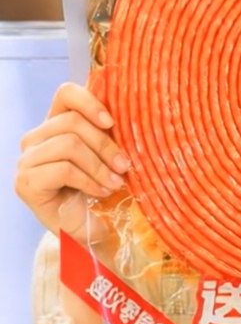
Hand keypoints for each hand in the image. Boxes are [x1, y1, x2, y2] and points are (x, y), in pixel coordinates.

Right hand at [15, 83, 129, 234]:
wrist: (85, 229)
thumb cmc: (98, 187)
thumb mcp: (106, 154)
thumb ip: (108, 132)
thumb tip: (131, 113)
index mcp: (56, 123)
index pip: (66, 93)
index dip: (90, 102)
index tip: (112, 123)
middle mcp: (36, 137)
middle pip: (73, 122)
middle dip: (106, 145)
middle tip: (124, 166)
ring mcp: (27, 160)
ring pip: (70, 144)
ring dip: (100, 166)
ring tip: (115, 182)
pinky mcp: (25, 182)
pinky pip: (64, 169)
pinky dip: (89, 181)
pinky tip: (100, 192)